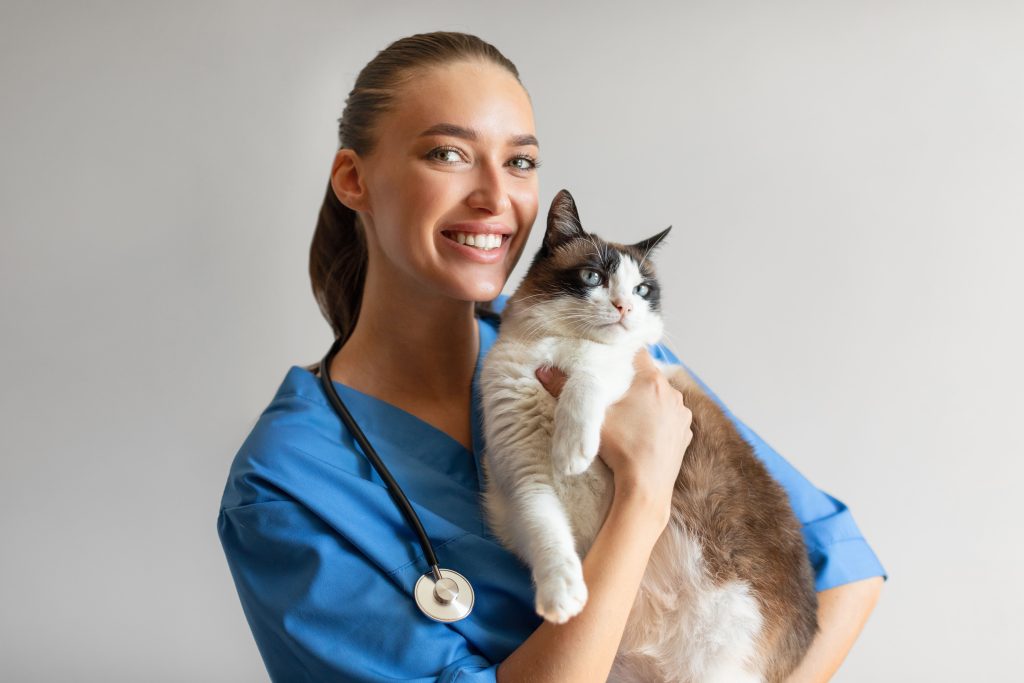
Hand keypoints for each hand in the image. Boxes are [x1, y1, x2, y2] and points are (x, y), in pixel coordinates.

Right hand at [535, 348, 692, 521]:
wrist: (646, 487)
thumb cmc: (620, 450)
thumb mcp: (591, 418)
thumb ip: (566, 390)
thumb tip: (543, 371)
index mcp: (650, 380)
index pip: (636, 354)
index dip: (620, 358)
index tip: (609, 369)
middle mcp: (672, 392)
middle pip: (648, 377)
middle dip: (632, 384)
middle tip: (614, 400)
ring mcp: (682, 413)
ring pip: (661, 398)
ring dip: (647, 403)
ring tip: (629, 421)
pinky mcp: (686, 432)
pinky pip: (670, 417)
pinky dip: (659, 422)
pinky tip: (643, 434)